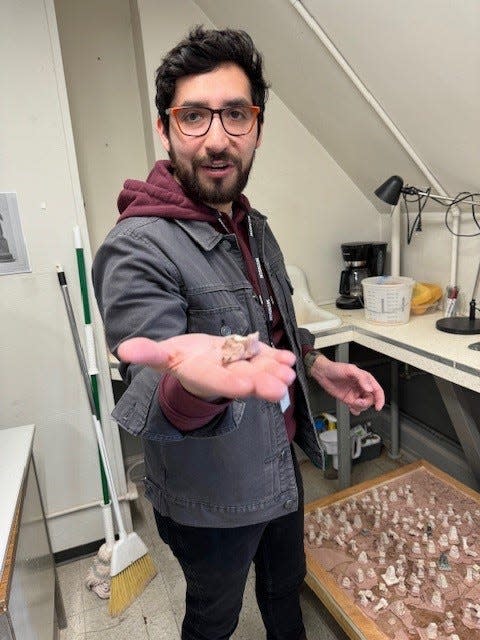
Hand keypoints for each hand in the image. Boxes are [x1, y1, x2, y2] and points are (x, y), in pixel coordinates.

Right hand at [117, 334, 295, 402]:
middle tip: (279, 388)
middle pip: (243, 380)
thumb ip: (146, 353)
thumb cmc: (180, 360)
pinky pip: (265, 359)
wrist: (198, 364)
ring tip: (288, 372)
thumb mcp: (161, 356)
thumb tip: (122, 350)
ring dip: (274, 372)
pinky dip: (277, 358)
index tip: (245, 385)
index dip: (230, 383)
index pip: (216, 381)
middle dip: (261, 384)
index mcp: (202, 375)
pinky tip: (288, 358)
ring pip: (259, 371)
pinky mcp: (250, 359)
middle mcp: (223, 374)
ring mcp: (239, 367)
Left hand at [310, 353, 384, 415]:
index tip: (378, 406)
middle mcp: (361, 387)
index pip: (377, 390)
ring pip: (364, 405)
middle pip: (371, 399)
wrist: (323, 374)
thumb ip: (361, 378)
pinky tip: (350, 407)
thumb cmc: (336, 368)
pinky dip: (355, 410)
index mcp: (365, 379)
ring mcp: (355, 394)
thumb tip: (369, 388)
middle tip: (358, 402)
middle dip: (366, 403)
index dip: (380, 399)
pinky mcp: (349, 399)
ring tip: (352, 403)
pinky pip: (356, 408)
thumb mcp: (350, 370)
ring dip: (360, 407)